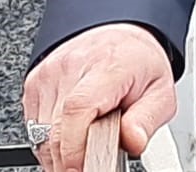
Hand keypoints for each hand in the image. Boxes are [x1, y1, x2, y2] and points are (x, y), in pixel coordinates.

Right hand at [22, 23, 175, 171]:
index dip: (76, 148)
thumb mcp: (161, 92)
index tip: (85, 169)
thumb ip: (147, 120)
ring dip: (61, 153)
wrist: (121, 37)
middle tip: (94, 166)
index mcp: (107, 66)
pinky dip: (50, 142)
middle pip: (55, 129)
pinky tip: (72, 137)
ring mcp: (49, 75)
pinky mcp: (34, 84)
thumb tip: (133, 141)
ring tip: (88, 147)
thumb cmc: (139, 64)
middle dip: (71, 161)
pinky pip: (34, 127)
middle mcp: (72, 67)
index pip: (77, 109)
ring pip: (41, 133)